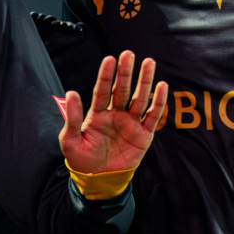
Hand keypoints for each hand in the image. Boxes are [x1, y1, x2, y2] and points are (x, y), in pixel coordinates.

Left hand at [60, 51, 167, 175]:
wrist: (98, 180)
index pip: (102, 90)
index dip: (106, 75)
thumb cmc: (81, 159)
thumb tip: (72, 93)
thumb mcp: (70, 140)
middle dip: (126, 72)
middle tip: (129, 54)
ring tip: (149, 62)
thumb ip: (72, 118)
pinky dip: (158, 103)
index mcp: (97, 114)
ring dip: (144, 81)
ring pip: (139, 98)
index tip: (110, 58)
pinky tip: (162, 87)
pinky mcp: (143, 135)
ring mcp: (130, 123)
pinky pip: (153, 116)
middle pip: (122, 90)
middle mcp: (115, 114)